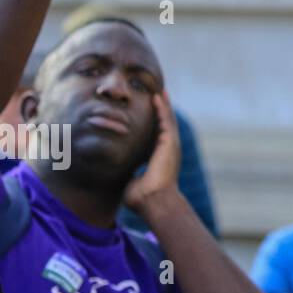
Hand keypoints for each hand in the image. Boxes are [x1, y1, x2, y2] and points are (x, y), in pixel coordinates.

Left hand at [123, 89, 182, 216]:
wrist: (153, 202)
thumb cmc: (142, 198)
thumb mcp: (133, 182)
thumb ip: (129, 175)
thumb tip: (122, 175)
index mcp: (160, 158)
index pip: (157, 136)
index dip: (155, 123)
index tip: (149, 113)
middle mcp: (169, 149)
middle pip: (165, 124)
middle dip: (162, 109)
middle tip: (158, 94)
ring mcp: (171, 145)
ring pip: (167, 119)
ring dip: (163, 104)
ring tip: (159, 91)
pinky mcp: (170, 142)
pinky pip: (166, 120)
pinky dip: (162, 107)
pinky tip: (157, 96)